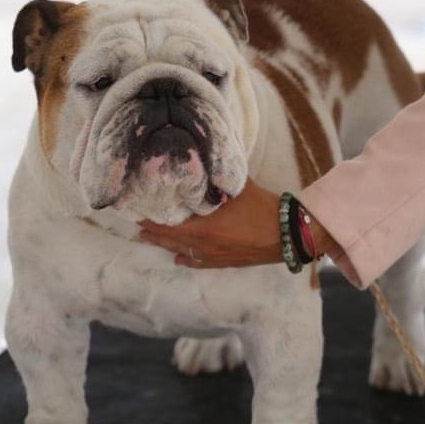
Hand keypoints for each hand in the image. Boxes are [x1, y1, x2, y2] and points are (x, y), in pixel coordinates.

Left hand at [138, 179, 338, 268]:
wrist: (288, 235)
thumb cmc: (263, 209)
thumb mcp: (239, 186)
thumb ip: (219, 177)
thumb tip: (205, 161)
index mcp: (204, 228)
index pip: (168, 226)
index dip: (151, 221)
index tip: (137, 213)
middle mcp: (204, 246)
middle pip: (170, 241)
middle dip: (153, 233)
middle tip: (137, 227)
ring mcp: (214, 256)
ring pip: (182, 251)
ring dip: (165, 245)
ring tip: (149, 239)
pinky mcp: (225, 262)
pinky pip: (198, 262)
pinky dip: (185, 258)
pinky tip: (178, 257)